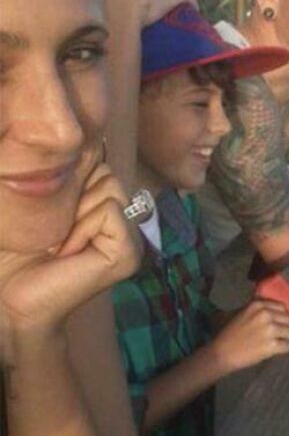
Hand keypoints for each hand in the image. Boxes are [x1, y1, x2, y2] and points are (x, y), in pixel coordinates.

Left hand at [0, 164, 139, 342]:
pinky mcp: (128, 253)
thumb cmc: (13, 248)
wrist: (8, 297)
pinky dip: (82, 229)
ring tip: (59, 242)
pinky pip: (110, 212)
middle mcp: (124, 218)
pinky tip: (67, 252)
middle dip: (73, 196)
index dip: (69, 180)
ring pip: (110, 189)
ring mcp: (130, 238)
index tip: (47, 215)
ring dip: (74, 215)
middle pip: (107, 173)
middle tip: (54, 232)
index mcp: (105, 204)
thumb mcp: (40, 200)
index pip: (99, 161)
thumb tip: (85, 138)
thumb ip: (63, 174)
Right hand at [104, 0, 194, 27]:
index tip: (148, 5)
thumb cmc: (107, 13)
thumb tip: (106, 26)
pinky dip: (191, 5)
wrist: (120, 9)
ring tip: (179, 14)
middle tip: (165, 10)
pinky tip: (194, 15)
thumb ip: (108, 9)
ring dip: (176, 0)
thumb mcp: (104, 7)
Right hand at [210, 299, 288, 374]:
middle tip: (275, 334)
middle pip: (288, 319)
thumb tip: (279, 310)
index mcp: (258, 305)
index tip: (276, 323)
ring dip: (284, 338)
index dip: (280, 316)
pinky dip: (282, 349)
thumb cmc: (229, 333)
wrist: (222, 353)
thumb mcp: (240, 312)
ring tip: (273, 342)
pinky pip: (288, 346)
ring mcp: (270, 330)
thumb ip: (257, 308)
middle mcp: (266, 314)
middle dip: (284, 327)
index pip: (282, 307)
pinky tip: (272, 350)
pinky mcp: (272, 345)